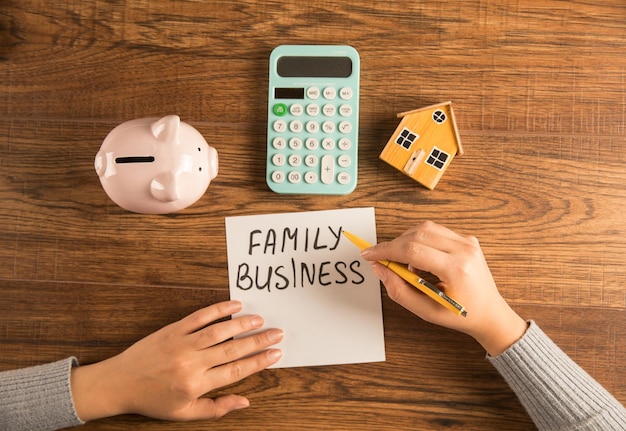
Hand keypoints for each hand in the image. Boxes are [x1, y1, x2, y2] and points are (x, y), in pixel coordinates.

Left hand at [71, 300, 282, 421]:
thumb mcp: (184, 413)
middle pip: (233, 349)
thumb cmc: (152, 400)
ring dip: (243, 324)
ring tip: (260, 319)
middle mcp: (192, 363)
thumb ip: (216, 407)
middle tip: (277, 333)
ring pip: (219, 331)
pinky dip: (218, 310)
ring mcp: (182, 344)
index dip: (259, 362)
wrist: (119, 383)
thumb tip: (245, 402)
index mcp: (197, 385)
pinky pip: (199, 317)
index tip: (276, 354)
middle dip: (259, 341)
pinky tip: (234, 305)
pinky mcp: (173, 330)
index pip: (236, 370)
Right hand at [361, 221, 526, 355]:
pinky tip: (421, 261)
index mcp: (456, 269)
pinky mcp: (467, 239)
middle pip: (416, 234)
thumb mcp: (425, 311)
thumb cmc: (460, 315)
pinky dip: (420, 241)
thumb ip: (398, 290)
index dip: (385, 250)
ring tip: (408, 267)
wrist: (490, 314)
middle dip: (393, 246)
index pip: (412, 250)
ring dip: (407, 243)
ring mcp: (467, 241)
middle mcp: (464, 250)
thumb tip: (379, 268)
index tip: (368, 254)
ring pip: (424, 228)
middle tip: (383, 262)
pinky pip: (435, 231)